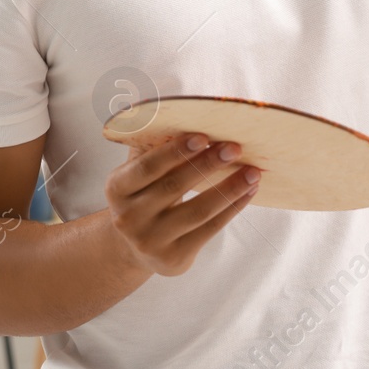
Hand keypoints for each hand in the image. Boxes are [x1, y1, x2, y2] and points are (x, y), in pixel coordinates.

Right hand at [104, 132, 259, 276]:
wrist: (133, 247)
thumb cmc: (142, 196)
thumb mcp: (135, 174)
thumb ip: (149, 147)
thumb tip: (177, 110)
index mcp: (116, 188)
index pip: (146, 167)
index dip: (174, 151)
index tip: (202, 136)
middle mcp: (128, 217)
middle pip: (174, 187)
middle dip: (207, 165)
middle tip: (234, 147)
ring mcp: (150, 241)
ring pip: (197, 212)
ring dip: (228, 189)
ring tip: (252, 172)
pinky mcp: (173, 258)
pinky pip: (209, 230)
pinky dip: (232, 209)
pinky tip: (247, 192)